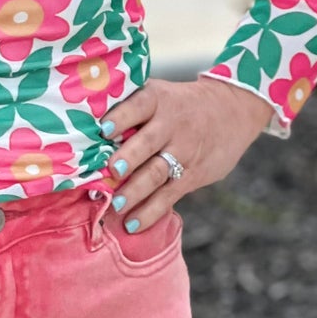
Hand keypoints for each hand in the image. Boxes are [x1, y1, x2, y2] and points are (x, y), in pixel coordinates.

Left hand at [99, 77, 273, 232]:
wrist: (233, 110)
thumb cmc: (180, 103)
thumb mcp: (161, 93)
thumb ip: (131, 106)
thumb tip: (83, 123)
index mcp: (158, 100)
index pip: (139, 105)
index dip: (122, 117)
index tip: (104, 129)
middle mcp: (171, 125)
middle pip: (147, 143)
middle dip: (128, 158)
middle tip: (111, 171)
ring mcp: (184, 151)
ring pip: (157, 173)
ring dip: (135, 191)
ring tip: (116, 205)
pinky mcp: (193, 175)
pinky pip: (170, 195)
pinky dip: (150, 211)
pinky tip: (132, 224)